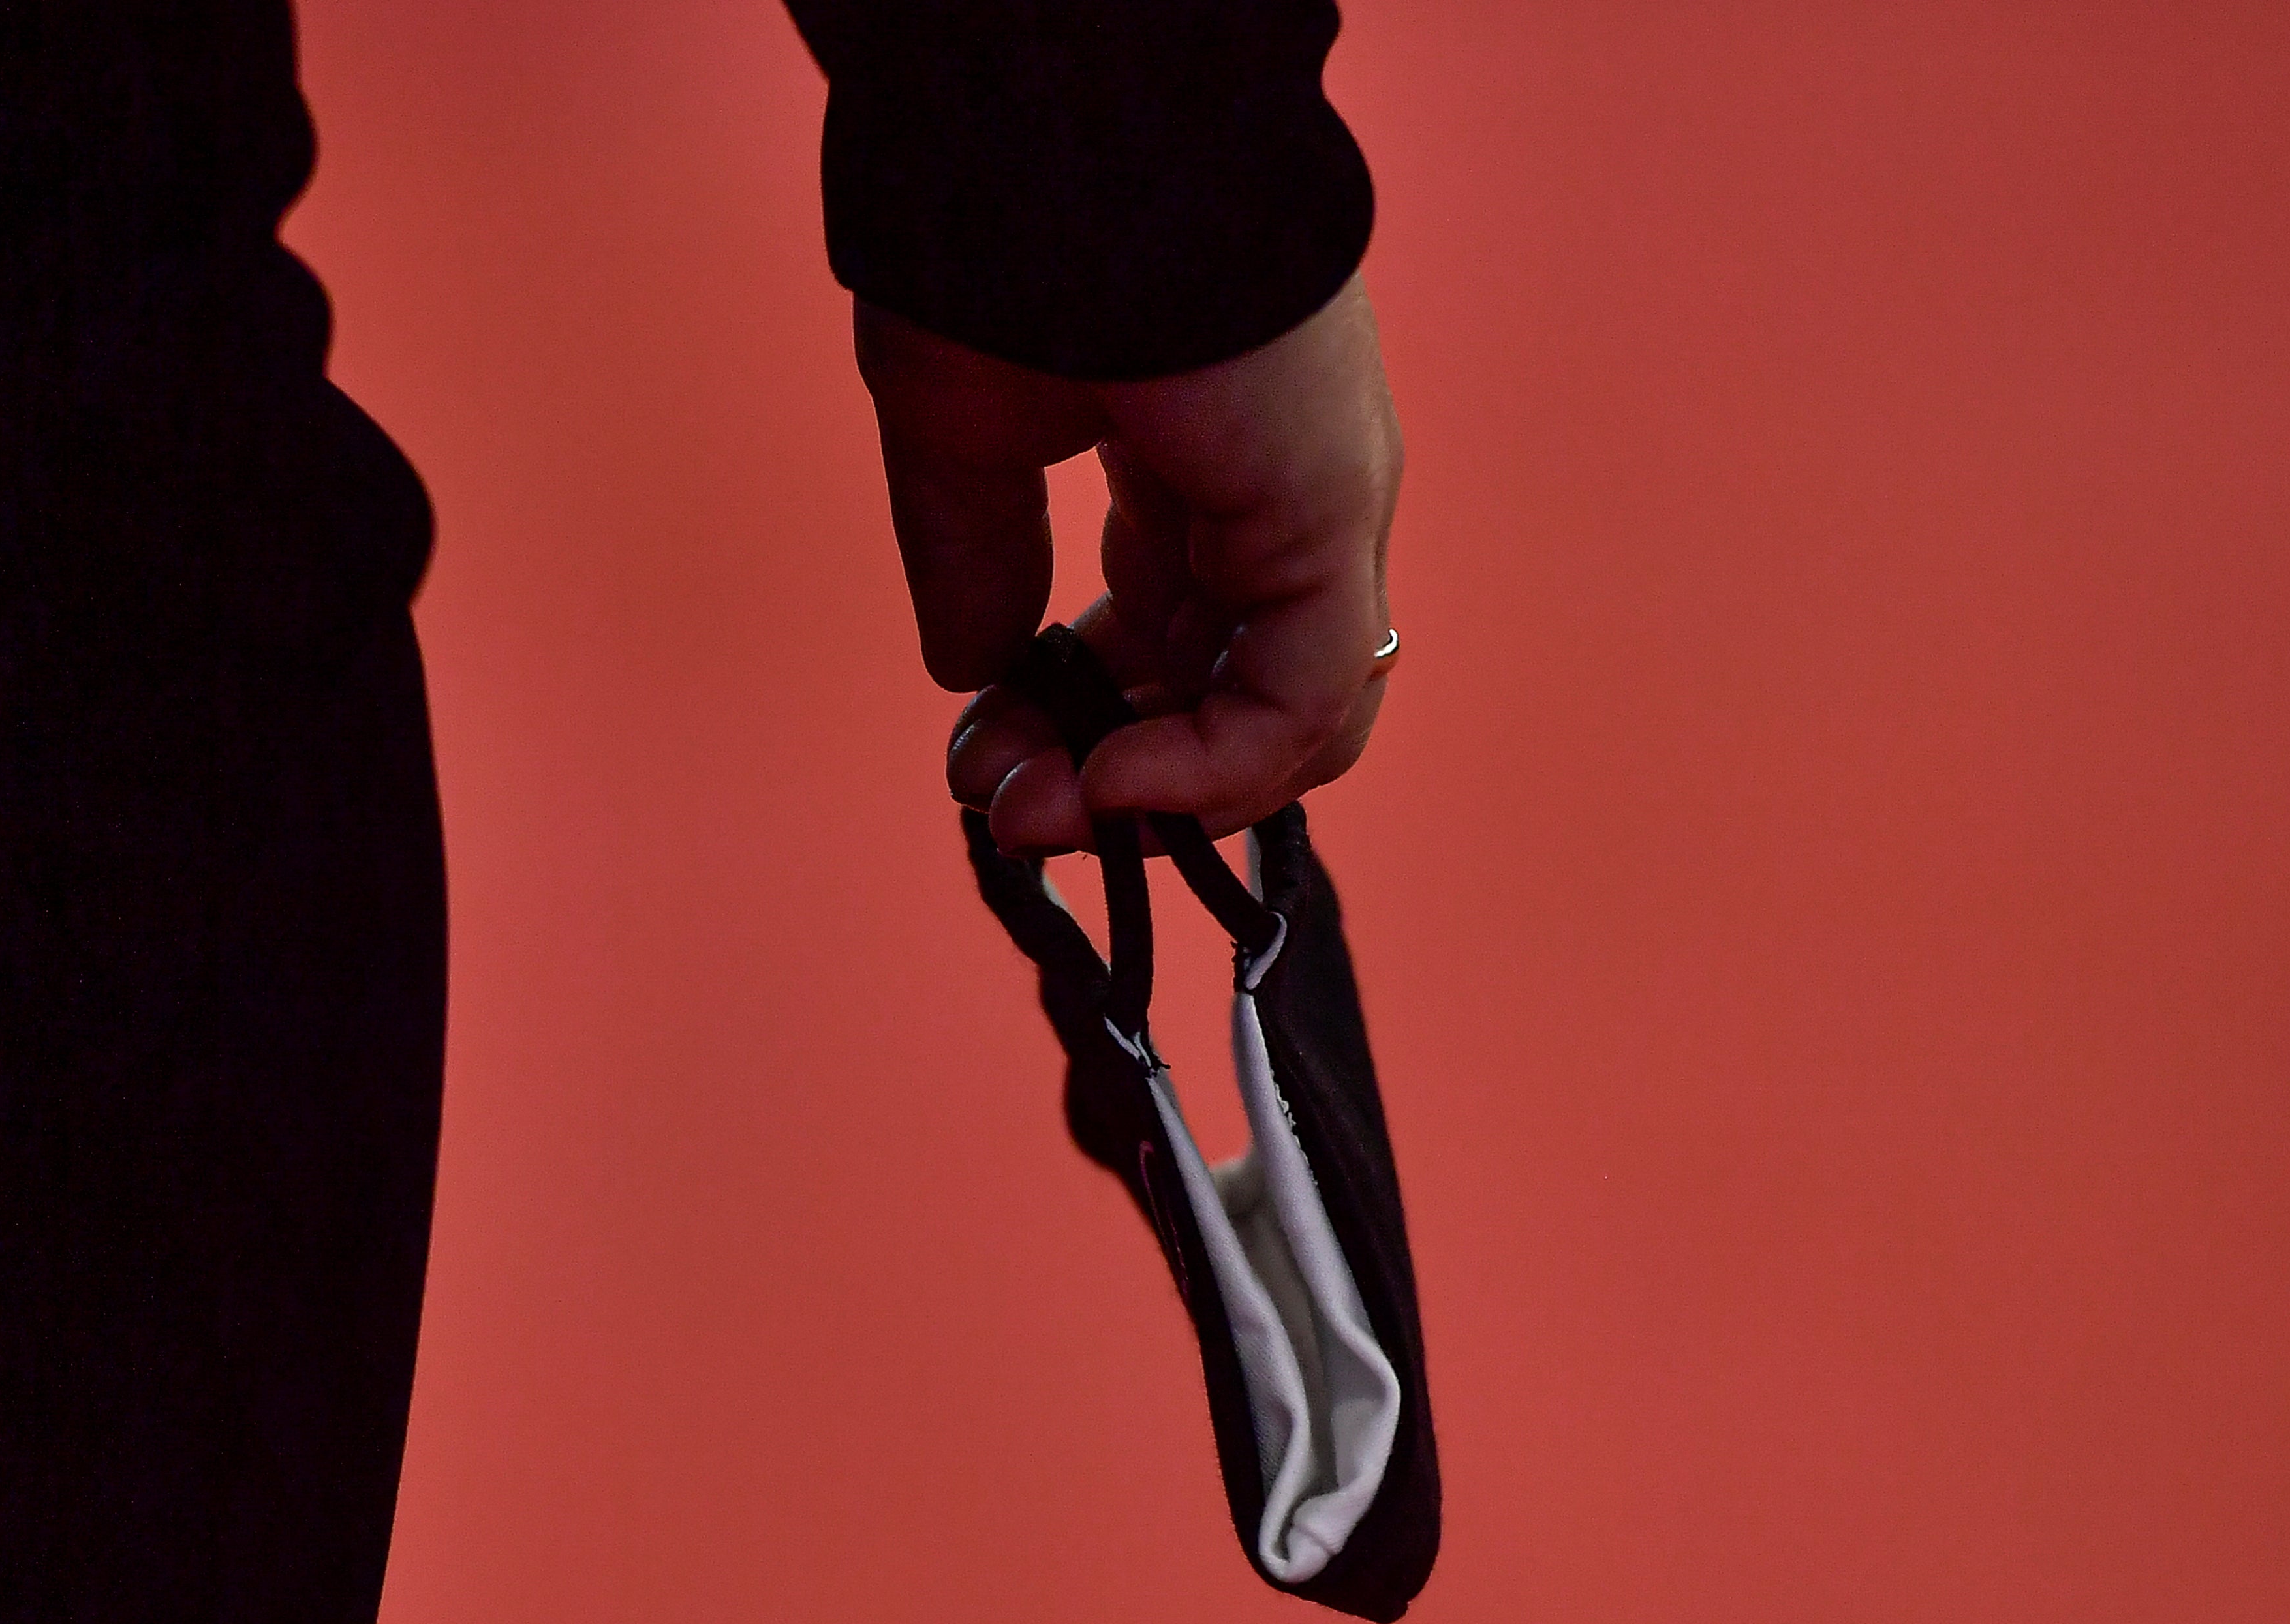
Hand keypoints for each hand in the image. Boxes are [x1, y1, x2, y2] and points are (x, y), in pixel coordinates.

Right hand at [854, 273, 1402, 854]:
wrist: (1051, 143)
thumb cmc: (1003, 244)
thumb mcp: (960, 435)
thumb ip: (977, 557)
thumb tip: (974, 672)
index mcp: (1204, 455)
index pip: (1179, 634)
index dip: (1087, 718)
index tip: (980, 762)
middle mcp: (1281, 489)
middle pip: (1233, 694)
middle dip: (1113, 776)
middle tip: (1007, 814)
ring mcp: (1320, 506)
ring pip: (1290, 721)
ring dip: (1163, 794)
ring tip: (1050, 813)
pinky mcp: (1329, 518)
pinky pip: (1297, 699)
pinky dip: (1211, 770)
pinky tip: (1110, 784)